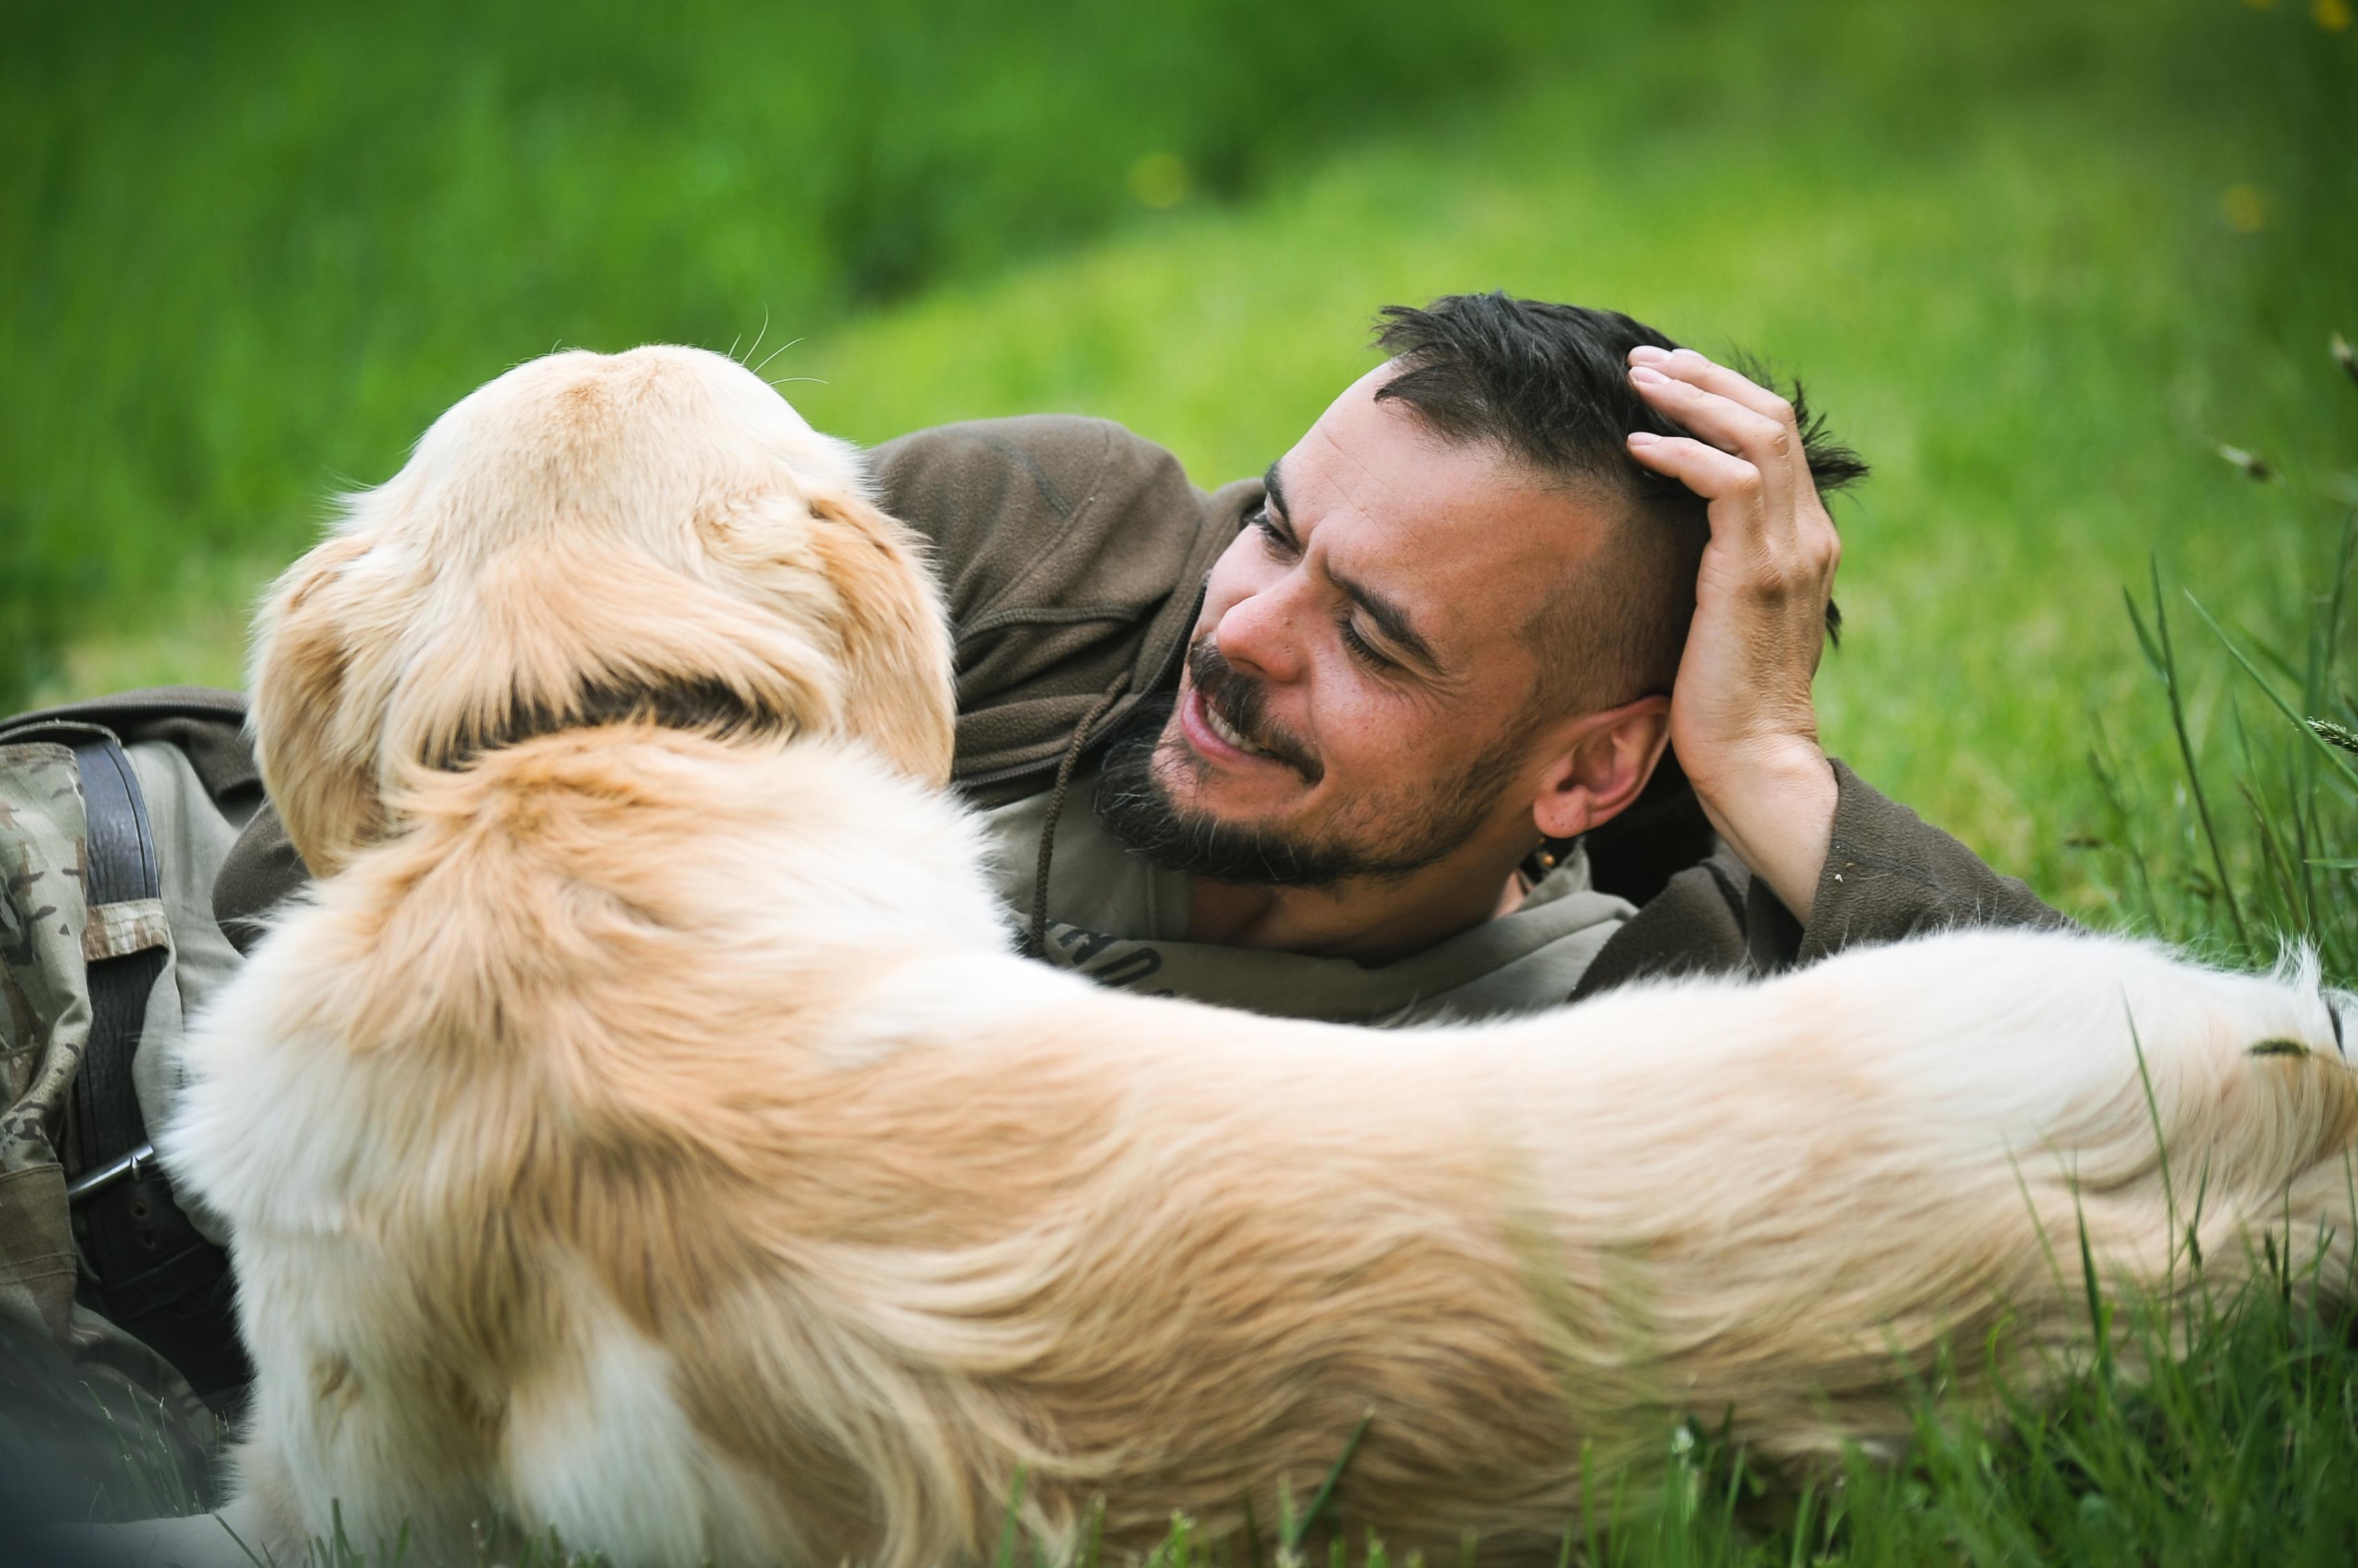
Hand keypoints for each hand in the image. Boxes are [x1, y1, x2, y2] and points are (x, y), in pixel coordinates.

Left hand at [1623, 345, 1839, 922]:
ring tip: (1636, 381)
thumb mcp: (1724, 613)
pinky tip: (1636, 445)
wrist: (1754, 759)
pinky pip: (1728, 484)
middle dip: (1705, 379)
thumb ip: (1718, 562)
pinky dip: (1682, 452)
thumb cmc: (1724, 697)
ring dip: (1691, 398)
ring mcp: (1787, 552)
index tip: (1665, 379)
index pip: (1776, 437)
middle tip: (1643, 360)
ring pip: (1756, 435)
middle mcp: (1807, 535)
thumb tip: (1668, 533)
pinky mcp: (1753, 575)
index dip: (1723, 396)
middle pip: (1771, 418)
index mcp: (1804, 539)